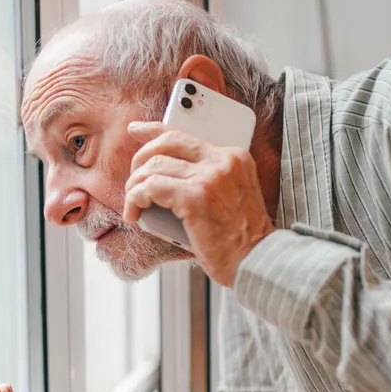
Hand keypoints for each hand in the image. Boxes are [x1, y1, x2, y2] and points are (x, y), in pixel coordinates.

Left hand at [123, 121, 274, 286]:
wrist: (256, 261)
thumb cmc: (238, 239)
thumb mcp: (230, 197)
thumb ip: (206, 179)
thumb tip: (163, 173)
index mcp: (233, 157)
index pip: (184, 134)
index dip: (153, 130)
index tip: (135, 130)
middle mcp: (223, 161)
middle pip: (165, 144)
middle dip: (140, 162)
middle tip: (134, 184)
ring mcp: (210, 177)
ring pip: (153, 166)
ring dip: (135, 186)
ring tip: (134, 205)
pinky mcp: (196, 197)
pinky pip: (151, 188)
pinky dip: (135, 200)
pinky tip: (135, 214)